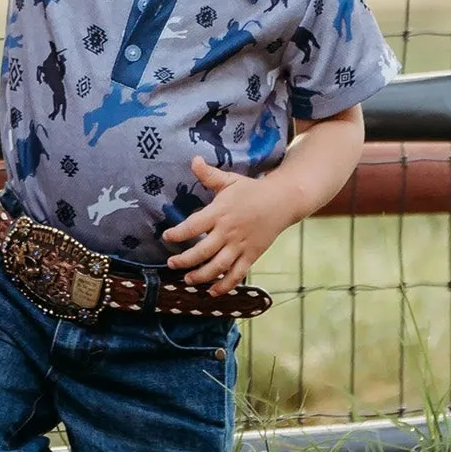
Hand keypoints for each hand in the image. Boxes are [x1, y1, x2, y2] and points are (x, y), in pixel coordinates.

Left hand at [163, 157, 296, 290]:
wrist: (283, 200)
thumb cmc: (252, 190)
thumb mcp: (230, 180)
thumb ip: (209, 175)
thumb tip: (193, 159)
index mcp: (220, 212)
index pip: (193, 226)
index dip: (177, 233)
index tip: (166, 236)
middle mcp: (228, 232)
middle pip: (202, 251)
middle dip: (184, 260)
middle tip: (171, 264)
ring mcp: (241, 245)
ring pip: (218, 266)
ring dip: (201, 276)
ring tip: (187, 280)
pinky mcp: (252, 255)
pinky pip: (237, 274)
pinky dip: (225, 285)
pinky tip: (213, 292)